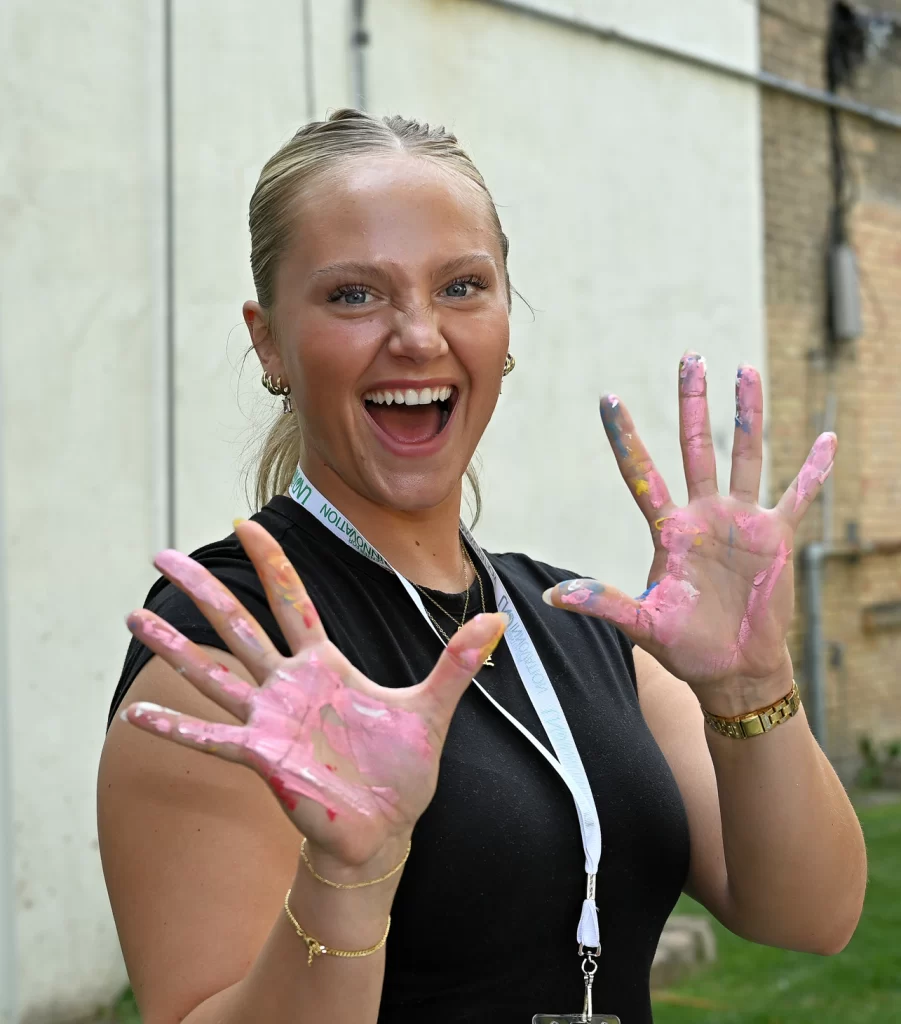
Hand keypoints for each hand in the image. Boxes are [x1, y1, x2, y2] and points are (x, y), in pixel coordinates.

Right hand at [122, 520, 506, 867]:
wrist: (388, 828)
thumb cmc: (401, 770)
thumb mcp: (432, 708)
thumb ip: (457, 662)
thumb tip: (500, 618)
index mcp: (325, 665)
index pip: (291, 599)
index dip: (270, 561)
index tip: (242, 522)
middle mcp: (289, 685)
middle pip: (238, 624)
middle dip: (202, 589)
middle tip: (160, 555)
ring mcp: (270, 720)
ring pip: (215, 672)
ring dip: (175, 647)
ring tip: (134, 617)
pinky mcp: (262, 759)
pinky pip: (212, 738)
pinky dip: (174, 728)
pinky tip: (133, 718)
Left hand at [544, 354, 834, 705]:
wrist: (732, 669)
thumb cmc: (685, 647)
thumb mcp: (642, 625)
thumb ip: (604, 603)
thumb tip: (554, 597)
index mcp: (669, 530)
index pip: (642, 473)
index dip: (626, 437)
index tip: (608, 398)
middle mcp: (703, 515)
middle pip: (696, 446)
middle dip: (693, 402)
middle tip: (690, 357)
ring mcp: (741, 522)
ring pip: (745, 454)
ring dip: (747, 414)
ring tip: (745, 370)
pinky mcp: (775, 537)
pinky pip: (798, 496)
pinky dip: (813, 470)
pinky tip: (826, 438)